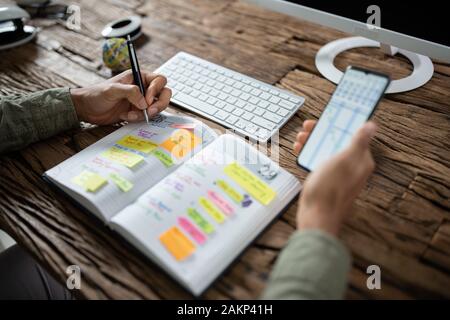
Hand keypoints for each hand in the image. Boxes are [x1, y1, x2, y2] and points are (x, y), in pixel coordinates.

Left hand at [70, 70, 171, 124]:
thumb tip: (144, 102)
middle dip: (159, 104)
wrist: (87, 109)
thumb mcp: (112, 89)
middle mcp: (143, 88)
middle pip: (164, 94)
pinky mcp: (137, 112)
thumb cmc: (96, 94)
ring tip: (131, 115)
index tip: (147, 100)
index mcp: (139, 77)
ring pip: (157, 107)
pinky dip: (139, 119)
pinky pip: (146, 117)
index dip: (156, 90)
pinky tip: (125, 117)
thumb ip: (130, 92)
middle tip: (149, 111)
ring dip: (147, 114)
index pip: (159, 80)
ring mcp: (141, 101)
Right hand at [293, 120, 376, 235]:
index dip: (338, 125)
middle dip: (321, 133)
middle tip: (307, 128)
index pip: (352, 135)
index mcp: (361, 161)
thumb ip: (358, 142)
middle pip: (337, 142)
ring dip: (313, 143)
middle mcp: (352, 168)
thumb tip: (372, 126)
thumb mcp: (343, 160)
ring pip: (327, 152)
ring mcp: (339, 176)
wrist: (316, 217)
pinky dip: (310, 156)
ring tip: (300, 139)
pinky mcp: (328, 182)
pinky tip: (300, 152)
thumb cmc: (330, 190)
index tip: (326, 118)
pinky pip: (320, 163)